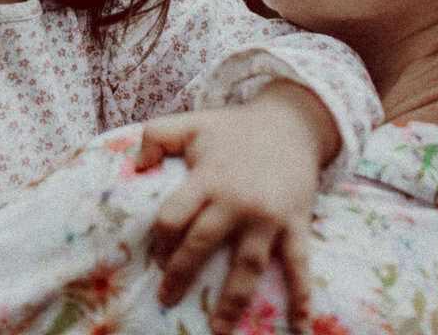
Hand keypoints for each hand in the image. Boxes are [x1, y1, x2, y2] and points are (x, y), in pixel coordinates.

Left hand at [136, 87, 329, 332]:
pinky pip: (299, 265)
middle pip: (202, 244)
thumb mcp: (190, 123)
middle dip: (181, 275)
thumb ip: (155, 136)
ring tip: (218, 330)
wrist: (291, 123)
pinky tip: (300, 326)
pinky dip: (301, 297)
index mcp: (207, 178)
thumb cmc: (233, 128)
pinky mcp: (296, 224)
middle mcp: (236, 200)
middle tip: (166, 299)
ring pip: (247, 265)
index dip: (161, 240)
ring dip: (233, 301)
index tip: (156, 257)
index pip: (174, 216)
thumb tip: (135, 167)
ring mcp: (268, 216)